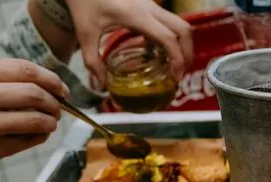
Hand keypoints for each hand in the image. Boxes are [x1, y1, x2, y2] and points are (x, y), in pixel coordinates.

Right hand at [0, 58, 66, 181]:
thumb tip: (47, 86)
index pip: (24, 69)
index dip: (51, 79)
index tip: (62, 89)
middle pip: (34, 94)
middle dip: (54, 102)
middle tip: (58, 108)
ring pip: (36, 119)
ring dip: (51, 122)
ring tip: (50, 123)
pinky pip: (28, 141)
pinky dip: (40, 137)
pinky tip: (37, 135)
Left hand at [63, 0, 192, 85]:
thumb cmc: (82, 2)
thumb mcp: (85, 34)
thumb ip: (93, 62)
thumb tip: (103, 85)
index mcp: (136, 15)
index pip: (168, 38)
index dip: (177, 59)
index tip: (175, 77)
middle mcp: (149, 7)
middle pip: (183, 29)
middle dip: (187, 53)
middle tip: (180, 73)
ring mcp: (150, 3)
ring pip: (180, 23)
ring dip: (182, 45)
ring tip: (174, 65)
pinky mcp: (148, 4)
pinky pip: (168, 21)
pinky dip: (171, 38)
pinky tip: (158, 52)